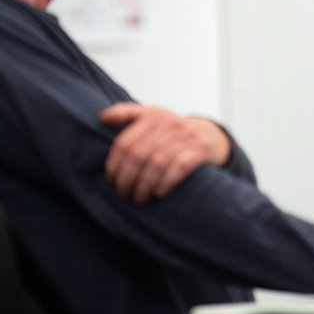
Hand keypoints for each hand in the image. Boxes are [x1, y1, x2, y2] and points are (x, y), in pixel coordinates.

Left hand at [100, 103, 231, 202]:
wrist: (210, 135)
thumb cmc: (172, 131)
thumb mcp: (152, 117)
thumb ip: (128, 114)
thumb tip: (103, 118)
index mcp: (153, 116)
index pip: (125, 142)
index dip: (114, 164)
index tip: (111, 179)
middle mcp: (169, 124)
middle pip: (139, 154)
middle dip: (127, 178)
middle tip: (123, 193)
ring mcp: (186, 137)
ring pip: (157, 163)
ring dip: (144, 185)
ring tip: (138, 198)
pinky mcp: (199, 151)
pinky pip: (178, 168)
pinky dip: (166, 182)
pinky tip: (158, 193)